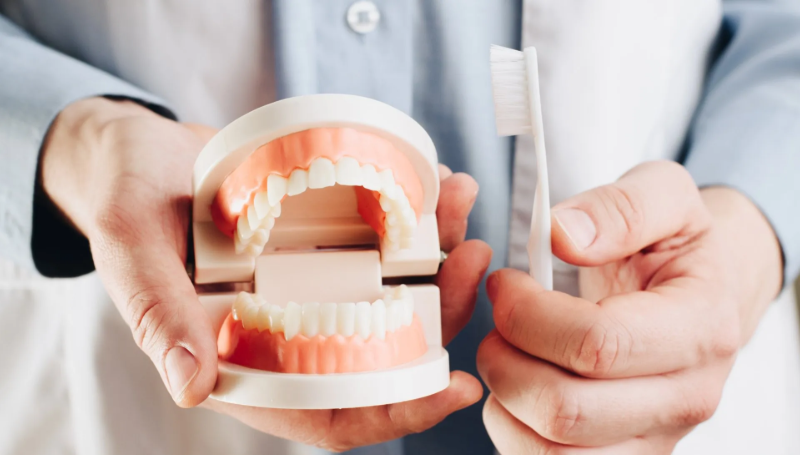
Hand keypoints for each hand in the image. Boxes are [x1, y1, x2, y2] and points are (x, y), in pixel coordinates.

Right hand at [42, 97, 489, 450]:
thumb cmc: (125, 203)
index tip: (455, 388)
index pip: (328, 412)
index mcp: (244, 356)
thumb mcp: (130, 251)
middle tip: (472, 259)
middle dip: (439, 312)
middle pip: (383, 346)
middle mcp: (289, 327)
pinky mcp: (323, 239)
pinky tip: (436, 181)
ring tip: (459, 203)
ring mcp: (311, 282)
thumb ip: (158, 315)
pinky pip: (381, 238)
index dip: (394, 412)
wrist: (138, 152)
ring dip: (439, 255)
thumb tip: (192, 387)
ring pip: (394, 289)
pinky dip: (416, 215)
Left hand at [477, 161, 782, 453]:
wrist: (700, 295)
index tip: (505, 283)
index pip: (597, 344)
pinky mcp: (624, 454)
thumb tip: (562, 236)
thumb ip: (619, 208)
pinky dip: (513, 429)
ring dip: (505, 399)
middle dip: (505, 359)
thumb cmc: (673, 247)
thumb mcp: (663, 197)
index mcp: (698, 328)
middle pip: (567, 410)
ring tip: (507, 352)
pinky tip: (519, 384)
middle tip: (497, 321)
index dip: (528, 314)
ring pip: (550, 451)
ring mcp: (654, 437)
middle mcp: (685, 397)